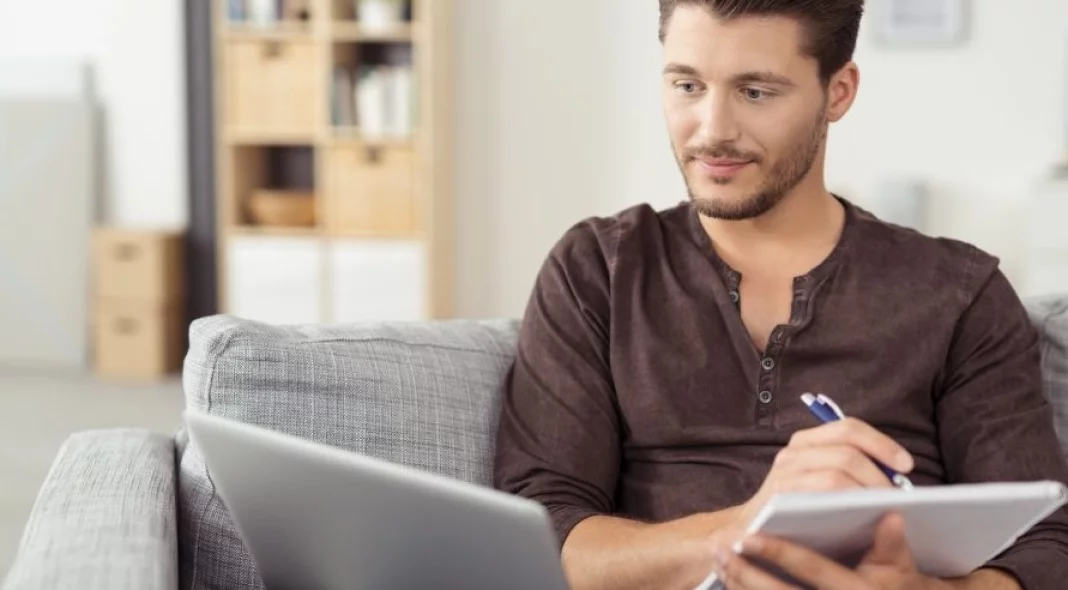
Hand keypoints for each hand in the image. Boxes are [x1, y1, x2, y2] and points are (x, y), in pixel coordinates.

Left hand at [714, 512, 942, 589]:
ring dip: (738, 583)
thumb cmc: (893, 585)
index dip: (778, 552)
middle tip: (718, 549)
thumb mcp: (900, 569)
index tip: (746, 537)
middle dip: (744, 573)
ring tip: (717, 558)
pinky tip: (727, 575)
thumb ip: (892, 544)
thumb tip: (892, 514)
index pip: (811, 570)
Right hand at [735, 418, 914, 524]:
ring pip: (836, 475)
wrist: (752, 530)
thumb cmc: (799, 506)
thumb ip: (850, 467)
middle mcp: (793, 452)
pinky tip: (859, 519)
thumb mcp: (821, 477)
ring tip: (880, 510)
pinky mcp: (779, 498)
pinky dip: (845, 506)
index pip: (849, 428)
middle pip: (847, 453)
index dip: (882, 443)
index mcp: (807, 441)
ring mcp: (784, 474)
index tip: (906, 465)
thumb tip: (898, 471)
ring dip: (865, 493)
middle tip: (895, 498)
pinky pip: (820, 497)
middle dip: (878, 476)